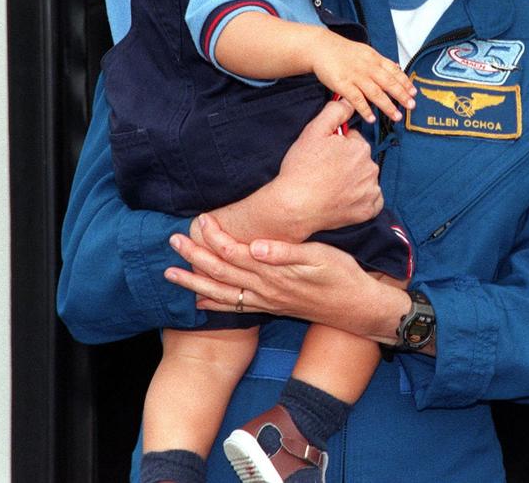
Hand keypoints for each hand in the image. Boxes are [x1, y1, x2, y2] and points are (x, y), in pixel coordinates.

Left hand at [166, 215, 410, 342]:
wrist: (357, 308)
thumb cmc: (342, 276)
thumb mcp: (320, 258)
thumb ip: (286, 253)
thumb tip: (255, 245)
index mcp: (275, 273)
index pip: (235, 253)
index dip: (215, 237)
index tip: (201, 220)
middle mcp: (265, 290)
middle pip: (222, 273)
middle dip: (195, 257)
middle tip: (172, 241)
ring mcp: (267, 301)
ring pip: (222, 292)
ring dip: (195, 282)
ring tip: (171, 274)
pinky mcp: (272, 308)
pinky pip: (235, 307)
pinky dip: (214, 303)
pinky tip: (200, 300)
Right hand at [208, 100, 382, 242]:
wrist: (294, 206)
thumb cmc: (301, 168)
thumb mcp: (313, 131)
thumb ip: (335, 112)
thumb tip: (349, 101)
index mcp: (360, 147)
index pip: (353, 141)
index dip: (337, 147)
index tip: (323, 157)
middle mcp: (371, 168)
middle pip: (360, 160)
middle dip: (347, 163)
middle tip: (325, 172)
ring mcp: (371, 191)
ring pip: (365, 179)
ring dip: (354, 181)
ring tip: (331, 187)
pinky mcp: (369, 210)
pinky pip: (372, 201)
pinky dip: (362, 200)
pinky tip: (344, 199)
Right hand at [311, 31, 415, 123]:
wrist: (321, 48)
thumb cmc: (343, 52)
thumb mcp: (366, 52)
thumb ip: (381, 62)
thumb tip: (397, 67)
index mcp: (375, 59)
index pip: (394, 71)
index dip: (405, 83)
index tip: (414, 93)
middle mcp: (368, 67)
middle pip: (388, 83)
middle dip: (402, 95)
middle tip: (411, 106)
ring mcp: (355, 76)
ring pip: (375, 93)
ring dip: (387, 106)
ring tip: (396, 116)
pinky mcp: (343, 84)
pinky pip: (356, 99)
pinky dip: (365, 109)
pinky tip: (372, 118)